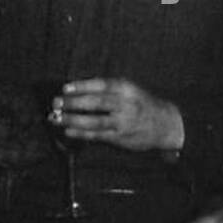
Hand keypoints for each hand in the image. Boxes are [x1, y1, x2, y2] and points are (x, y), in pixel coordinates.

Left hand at [53, 77, 184, 152]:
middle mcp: (125, 104)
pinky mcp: (120, 137)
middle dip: (73, 103)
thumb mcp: (130, 90)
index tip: (65, 88)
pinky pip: (98, 135)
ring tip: (56, 118)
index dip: (82, 86)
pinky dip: (82, 133)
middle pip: (96, 102)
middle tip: (56, 102)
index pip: (101, 85)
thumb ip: (108, 89)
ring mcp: (123, 122)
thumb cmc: (141, 104)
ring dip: (73, 120)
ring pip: (95, 121)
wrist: (166, 124)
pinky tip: (68, 131)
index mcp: (126, 88)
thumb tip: (77, 90)